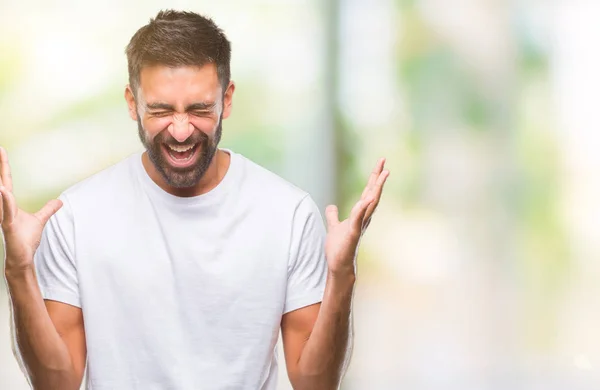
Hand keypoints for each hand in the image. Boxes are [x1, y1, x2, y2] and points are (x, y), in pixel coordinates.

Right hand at [0, 147, 62, 272]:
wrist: (22, 256)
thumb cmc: (26, 239)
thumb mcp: (41, 220)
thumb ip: (48, 209)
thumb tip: (59, 202)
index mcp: (10, 204)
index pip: (7, 181)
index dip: (4, 166)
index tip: (2, 150)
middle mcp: (5, 207)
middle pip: (2, 183)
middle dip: (0, 167)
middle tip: (0, 149)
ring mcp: (5, 216)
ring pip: (1, 196)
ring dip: (0, 183)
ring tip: (0, 170)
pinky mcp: (8, 225)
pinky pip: (6, 211)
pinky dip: (5, 201)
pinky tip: (4, 190)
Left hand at [325, 158, 388, 276]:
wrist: (339, 265)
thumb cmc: (339, 248)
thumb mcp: (334, 227)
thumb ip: (333, 216)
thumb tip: (331, 206)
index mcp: (359, 214)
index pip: (367, 192)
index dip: (373, 178)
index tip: (381, 164)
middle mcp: (363, 218)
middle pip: (372, 194)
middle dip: (378, 178)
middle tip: (384, 162)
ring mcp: (359, 226)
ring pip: (370, 204)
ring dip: (376, 189)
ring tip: (382, 175)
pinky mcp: (353, 235)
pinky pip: (357, 219)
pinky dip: (361, 209)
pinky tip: (365, 199)